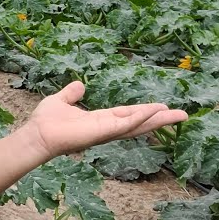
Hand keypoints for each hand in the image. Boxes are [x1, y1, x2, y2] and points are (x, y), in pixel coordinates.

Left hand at [20, 80, 187, 158]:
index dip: (144, 111)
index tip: (162, 107)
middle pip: (139, 122)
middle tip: (182, 115)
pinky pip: (124, 124)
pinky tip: (153, 113)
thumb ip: (71, 94)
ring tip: (177, 114)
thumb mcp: (61, 101)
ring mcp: (106, 131)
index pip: (127, 114)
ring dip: (156, 120)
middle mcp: (106, 127)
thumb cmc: (45, 121)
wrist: (36, 134)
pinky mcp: (102, 133)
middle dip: (160, 119)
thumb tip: (78, 85)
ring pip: (137, 125)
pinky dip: (139, 118)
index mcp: (99, 119)